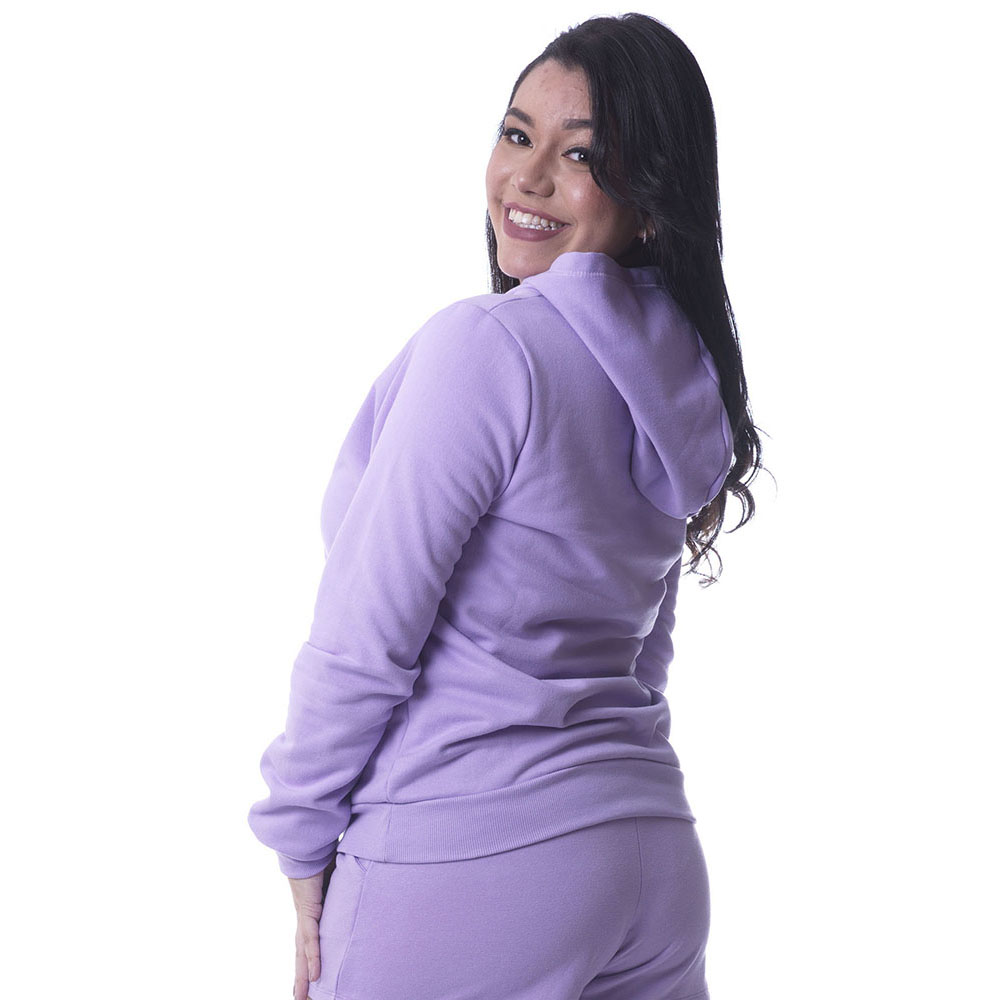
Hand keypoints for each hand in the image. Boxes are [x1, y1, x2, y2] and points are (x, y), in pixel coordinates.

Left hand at [289, 854, 337, 999]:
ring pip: (303, 953)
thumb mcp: (339, 877)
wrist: (308, 843)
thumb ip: (348, 886)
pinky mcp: (307, 909)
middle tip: (301, 999)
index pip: (309, 941)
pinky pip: (311, 938)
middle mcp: (306, 917)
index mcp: (312, 911)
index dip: (309, 961)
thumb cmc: (322, 854)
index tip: (312, 978)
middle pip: (302, 954)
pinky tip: (315, 975)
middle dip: (301, 977)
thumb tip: (366, 882)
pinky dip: (313, 957)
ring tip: (302, 997)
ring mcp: (305, 915)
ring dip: (303, 976)